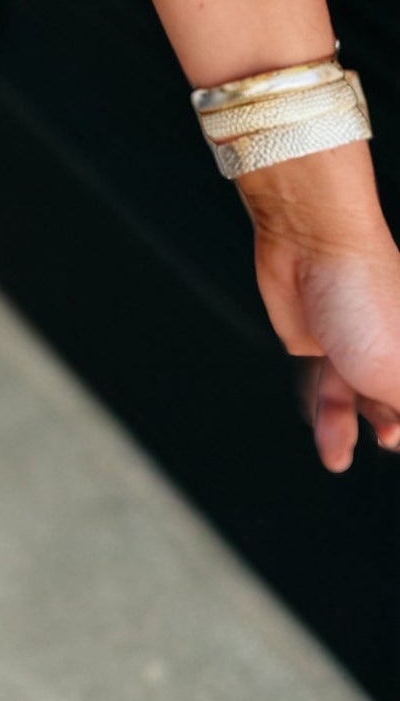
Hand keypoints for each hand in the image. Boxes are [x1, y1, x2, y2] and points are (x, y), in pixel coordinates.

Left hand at [237, 148, 399, 471]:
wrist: (308, 247)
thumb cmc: (365, 295)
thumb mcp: (399, 375)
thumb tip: (399, 433)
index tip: (393, 438)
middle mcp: (394, 352)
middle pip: (394, 407)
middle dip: (388, 431)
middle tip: (384, 440)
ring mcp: (356, 347)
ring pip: (357, 403)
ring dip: (344, 431)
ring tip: (336, 453)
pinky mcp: (320, 343)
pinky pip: (324, 388)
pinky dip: (324, 412)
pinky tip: (327, 431)